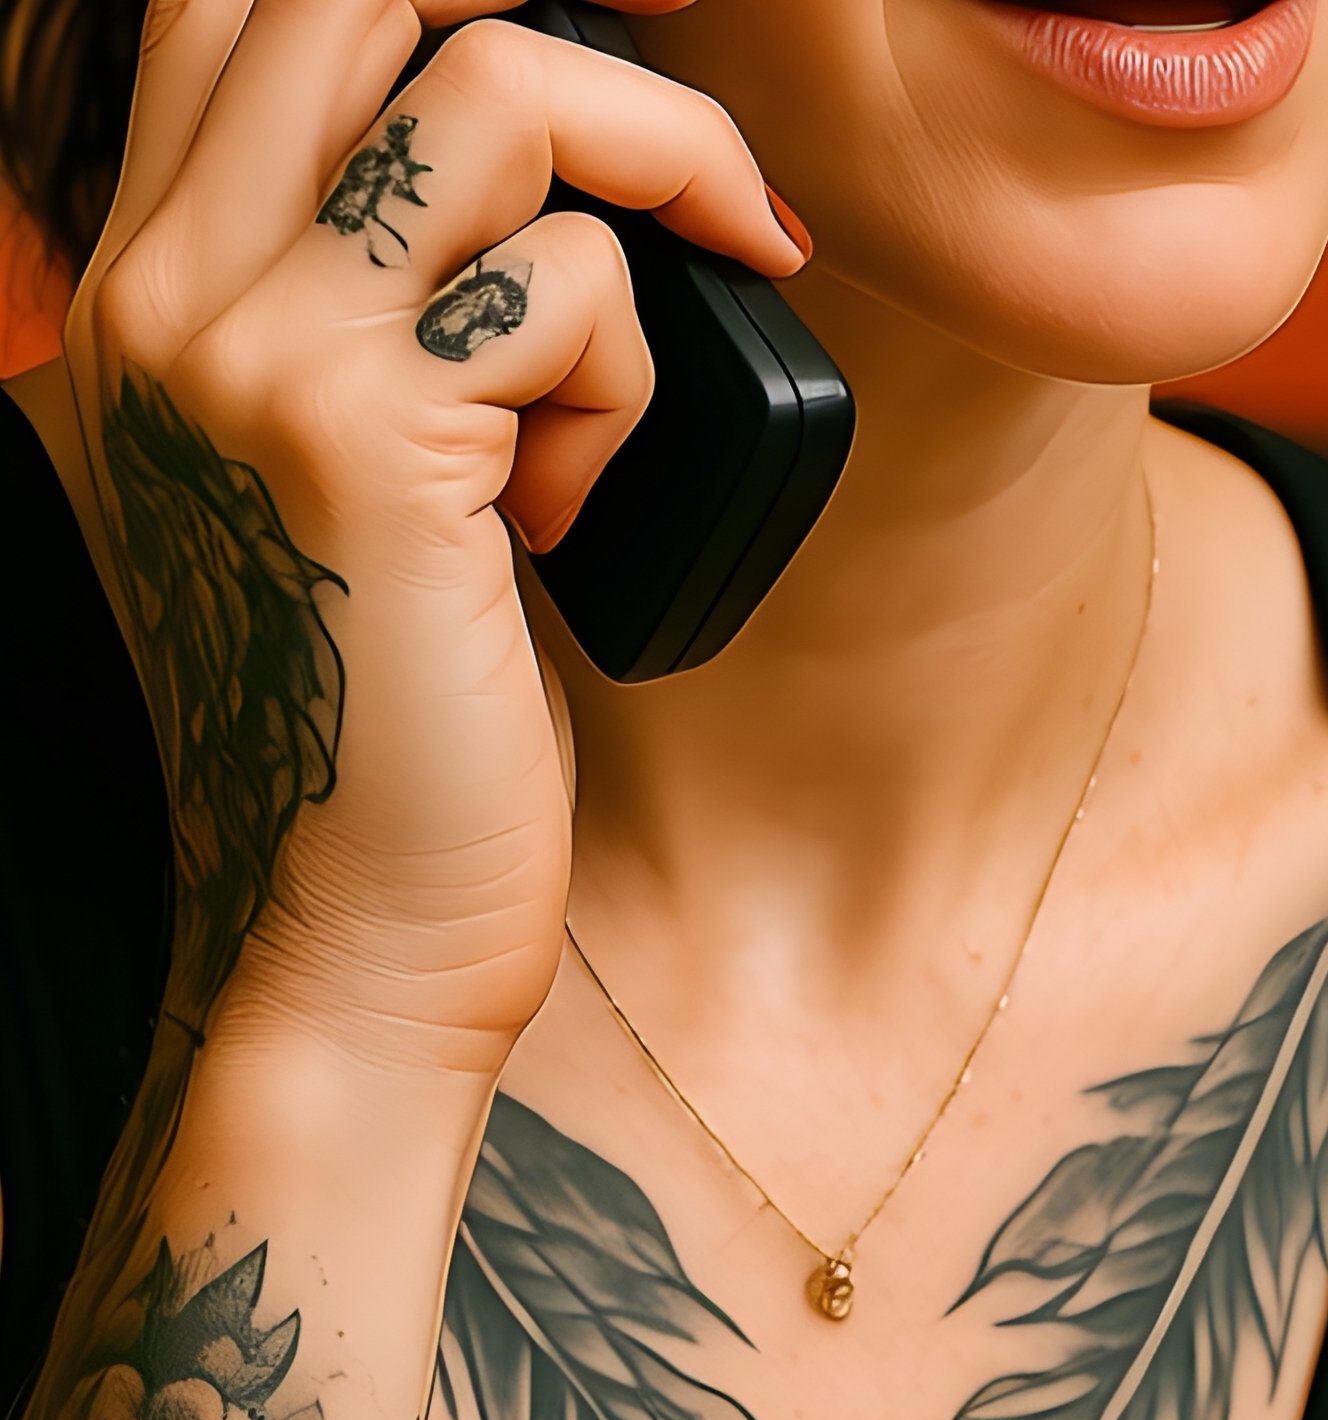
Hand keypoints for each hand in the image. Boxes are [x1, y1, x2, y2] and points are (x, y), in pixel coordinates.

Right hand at [58, 0, 807, 1065]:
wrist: (352, 930)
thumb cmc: (380, 727)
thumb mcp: (337, 492)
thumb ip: (362, 322)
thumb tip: (532, 210)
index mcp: (141, 295)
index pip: (253, 4)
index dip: (441, 1)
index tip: (606, 83)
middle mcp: (160, 293)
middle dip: (586, 61)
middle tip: (697, 179)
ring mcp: (246, 350)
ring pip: (497, 86)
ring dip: (636, 210)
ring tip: (616, 397)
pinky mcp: (366, 440)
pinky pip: (573, 286)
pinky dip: (628, 387)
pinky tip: (573, 515)